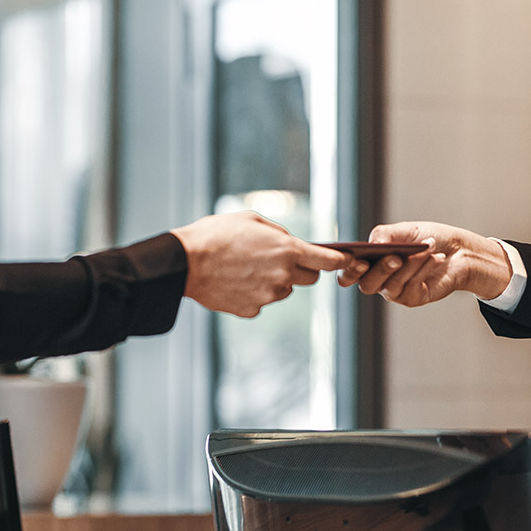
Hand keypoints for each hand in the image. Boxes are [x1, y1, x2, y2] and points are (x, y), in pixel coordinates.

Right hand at [171, 211, 351, 316]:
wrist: (184, 262)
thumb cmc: (217, 234)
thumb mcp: (252, 220)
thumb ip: (279, 233)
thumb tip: (291, 242)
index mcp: (287, 250)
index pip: (328, 260)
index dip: (340, 261)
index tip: (346, 261)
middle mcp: (283, 275)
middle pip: (309, 278)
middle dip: (300, 268)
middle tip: (277, 259)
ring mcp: (268, 296)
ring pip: (284, 289)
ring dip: (275, 281)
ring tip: (246, 268)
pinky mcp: (251, 310)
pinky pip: (262, 302)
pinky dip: (254, 294)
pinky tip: (235, 282)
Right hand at [337, 221, 510, 306]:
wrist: (457, 250)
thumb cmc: (427, 238)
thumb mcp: (405, 230)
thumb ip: (384, 234)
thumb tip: (373, 244)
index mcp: (370, 262)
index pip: (348, 274)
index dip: (348, 271)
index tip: (357, 260)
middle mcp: (379, 279)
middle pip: (367, 285)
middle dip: (381, 270)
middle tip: (396, 256)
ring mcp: (395, 291)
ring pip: (391, 285)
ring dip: (410, 264)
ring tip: (427, 247)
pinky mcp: (413, 298)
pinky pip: (411, 287)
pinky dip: (423, 269)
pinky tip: (436, 258)